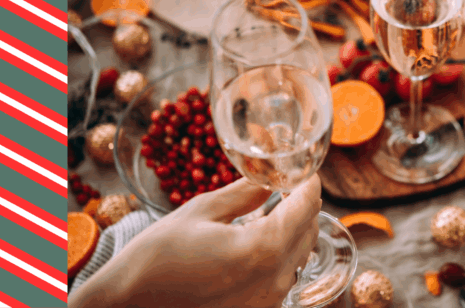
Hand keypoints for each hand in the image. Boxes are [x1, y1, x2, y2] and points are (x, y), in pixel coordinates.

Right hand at [70, 176, 321, 307]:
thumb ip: (246, 192)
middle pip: (309, 230)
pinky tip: (256, 241)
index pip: (306, 206)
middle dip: (302, 205)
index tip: (301, 170)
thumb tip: (271, 172)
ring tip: (271, 210)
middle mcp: (274, 279)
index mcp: (262, 248)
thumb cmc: (155, 259)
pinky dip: (279, 254)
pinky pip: (283, 276)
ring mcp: (269, 300)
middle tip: (285, 184)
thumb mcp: (201, 211)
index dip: (308, 182)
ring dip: (292, 229)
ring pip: (299, 254)